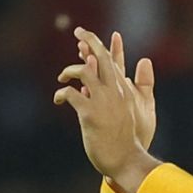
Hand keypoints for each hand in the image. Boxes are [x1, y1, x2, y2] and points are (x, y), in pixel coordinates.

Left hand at [54, 27, 157, 192]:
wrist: (127, 160)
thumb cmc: (129, 141)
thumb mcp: (133, 114)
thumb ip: (127, 94)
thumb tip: (121, 80)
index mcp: (124, 92)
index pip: (113, 61)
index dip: (103, 46)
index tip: (92, 38)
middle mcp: (115, 92)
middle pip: (101, 58)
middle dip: (90, 41)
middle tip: (78, 32)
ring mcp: (103, 101)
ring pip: (84, 72)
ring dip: (69, 70)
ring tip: (62, 78)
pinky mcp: (90, 114)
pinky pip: (71, 93)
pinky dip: (62, 93)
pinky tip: (59, 100)